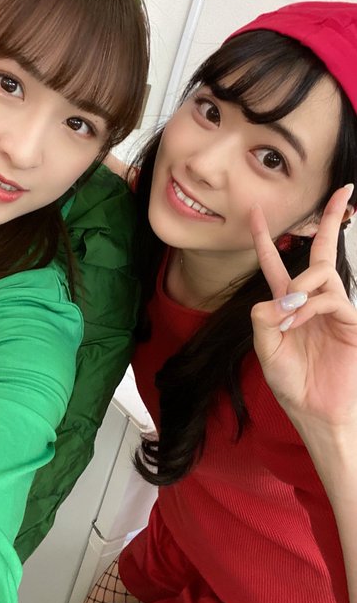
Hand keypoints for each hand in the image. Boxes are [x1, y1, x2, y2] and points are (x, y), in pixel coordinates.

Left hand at [250, 186, 356, 438]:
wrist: (316, 412)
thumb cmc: (293, 383)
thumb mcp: (265, 348)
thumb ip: (263, 318)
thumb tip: (277, 296)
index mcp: (288, 304)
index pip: (276, 264)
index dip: (265, 240)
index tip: (255, 213)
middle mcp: (312, 300)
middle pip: (320, 251)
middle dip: (329, 219)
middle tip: (343, 190)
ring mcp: (334, 308)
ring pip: (322, 272)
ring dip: (300, 286)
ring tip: (290, 313)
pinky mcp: (350, 320)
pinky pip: (329, 298)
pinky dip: (309, 307)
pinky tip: (298, 323)